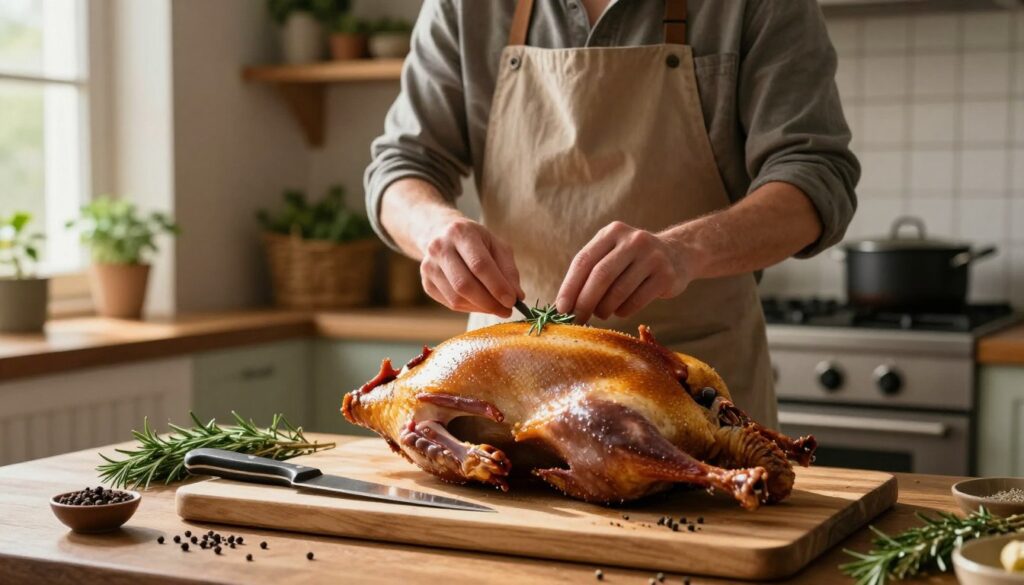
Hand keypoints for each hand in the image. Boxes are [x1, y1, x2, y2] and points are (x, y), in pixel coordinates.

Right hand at [420, 217, 523, 316]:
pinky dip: (470, 308)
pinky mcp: (426, 283)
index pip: (480, 265)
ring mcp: (429, 266)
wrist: (442, 235)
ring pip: (456, 298)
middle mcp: (440, 248)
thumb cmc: (476, 242)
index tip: (512, 301)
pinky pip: (450, 304)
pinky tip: (480, 303)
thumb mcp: (497, 246)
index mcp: (461, 233)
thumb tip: (517, 297)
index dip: (497, 286)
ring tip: (496, 307)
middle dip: (489, 302)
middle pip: (465, 284)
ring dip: (481, 308)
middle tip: (507, 310)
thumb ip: (508, 270)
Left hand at [556, 221, 694, 322]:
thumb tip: (562, 306)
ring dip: (604, 309)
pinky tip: (620, 311)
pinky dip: (623, 311)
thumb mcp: (611, 254)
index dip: (570, 287)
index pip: (584, 261)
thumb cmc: (632, 260)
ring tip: (601, 313)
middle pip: (601, 276)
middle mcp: (633, 240)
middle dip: (584, 302)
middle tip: (577, 319)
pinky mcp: (666, 276)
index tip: (561, 309)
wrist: (677, 254)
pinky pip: (636, 301)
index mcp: (612, 232)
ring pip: (619, 292)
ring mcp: (652, 257)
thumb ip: (588, 272)